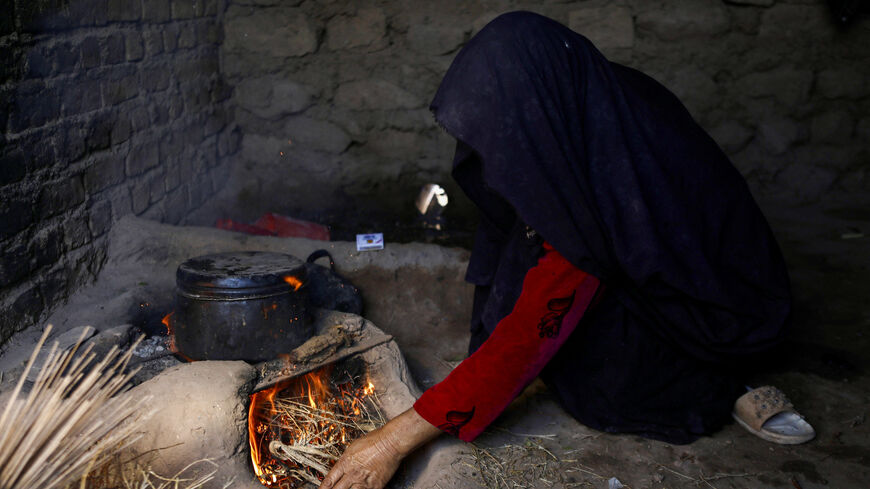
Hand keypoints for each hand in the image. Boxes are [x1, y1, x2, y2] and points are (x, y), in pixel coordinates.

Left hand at [320, 408, 441, 488]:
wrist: (391, 443)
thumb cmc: (374, 441)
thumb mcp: (353, 447)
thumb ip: (345, 459)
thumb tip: (341, 467)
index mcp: (345, 463)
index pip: (329, 481)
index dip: (323, 488)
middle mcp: (352, 474)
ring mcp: (364, 482)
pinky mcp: (375, 487)